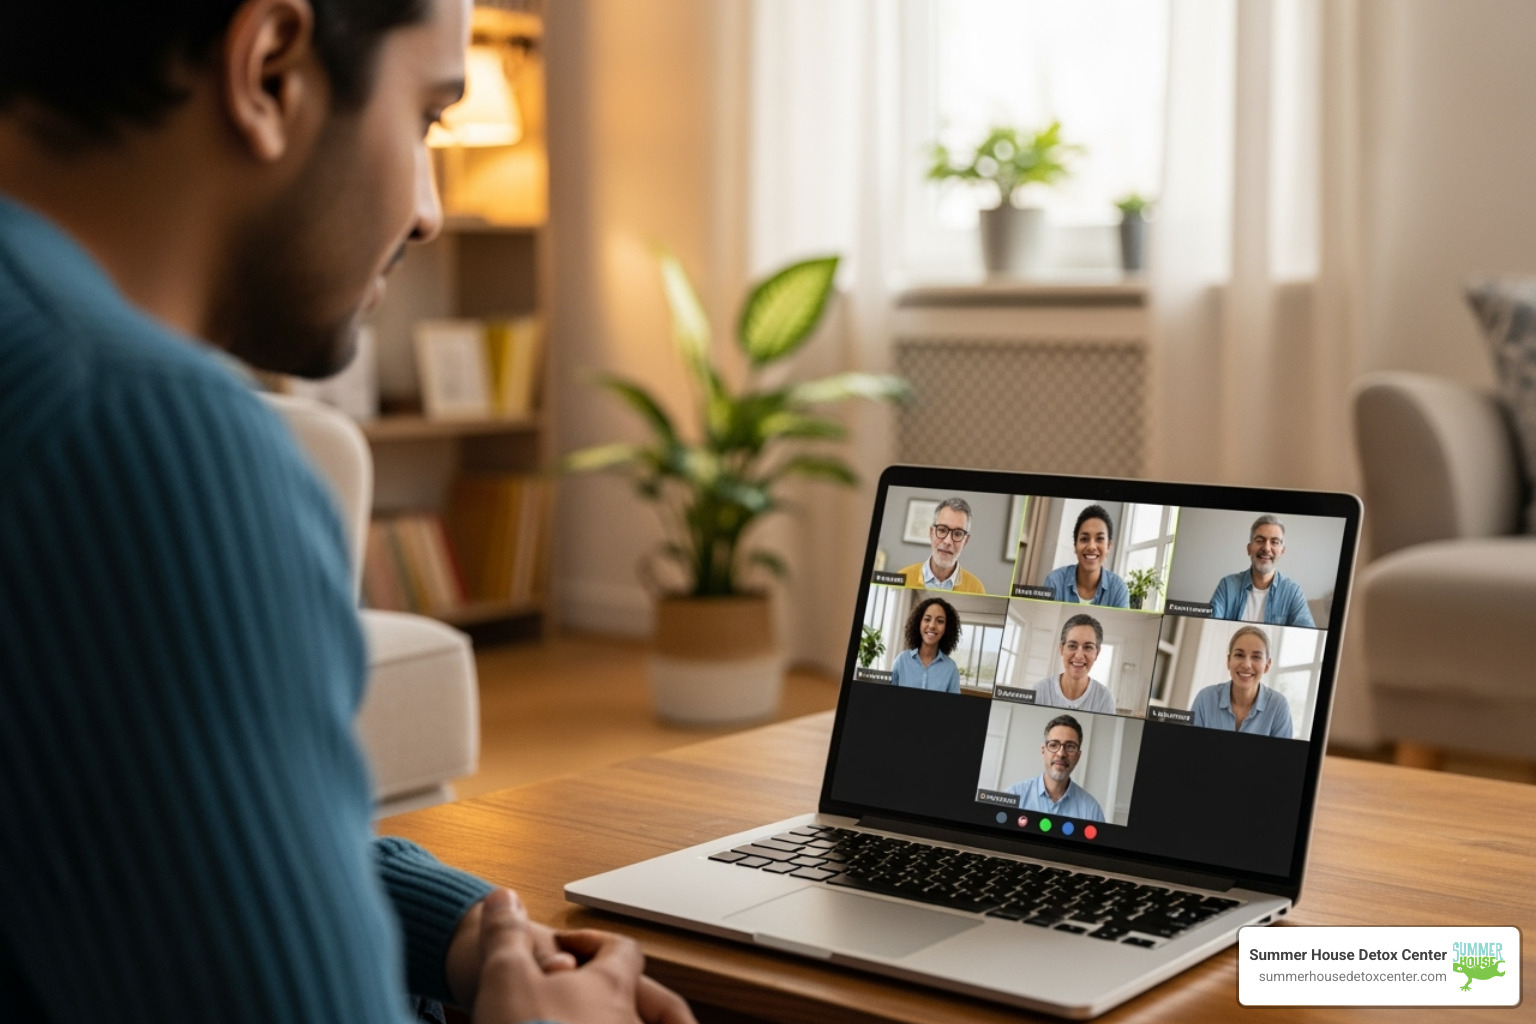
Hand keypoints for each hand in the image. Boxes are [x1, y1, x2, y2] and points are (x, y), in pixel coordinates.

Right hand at [472, 888, 695, 1023]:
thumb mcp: (504, 977)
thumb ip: (506, 935)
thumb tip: (504, 898)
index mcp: (610, 987)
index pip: (623, 950)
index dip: (594, 942)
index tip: (565, 946)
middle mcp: (628, 1020)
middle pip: (643, 996)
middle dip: (618, 987)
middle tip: (585, 984)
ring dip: (622, 1017)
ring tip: (589, 1018)